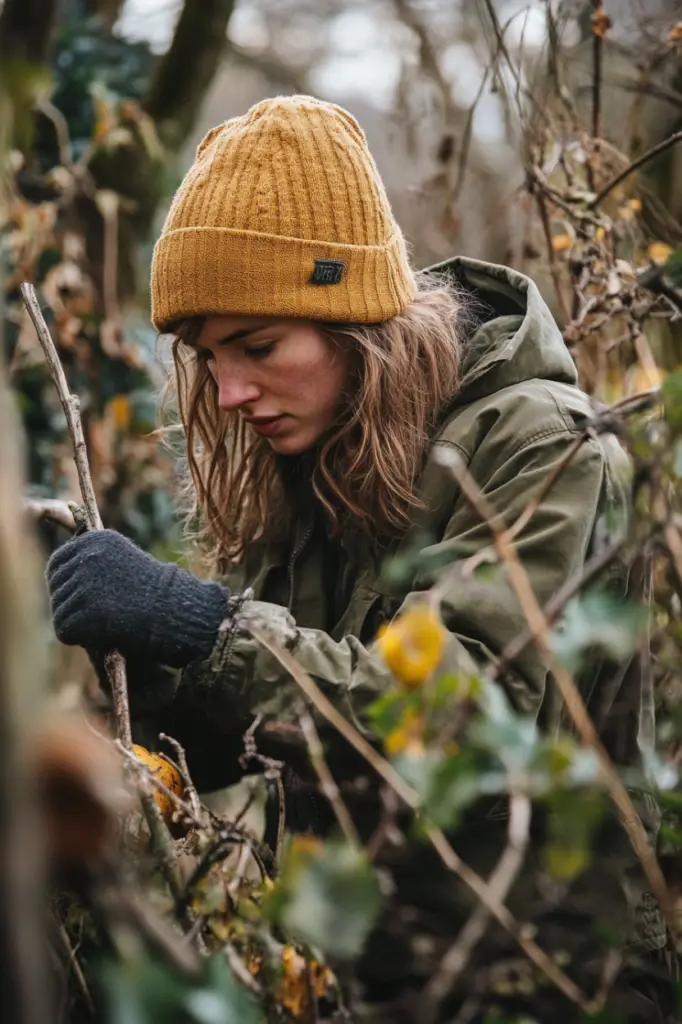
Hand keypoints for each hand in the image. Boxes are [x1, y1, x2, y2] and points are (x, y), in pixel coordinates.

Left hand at [46, 530, 228, 667]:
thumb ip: (92, 561)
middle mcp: (87, 556)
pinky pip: (64, 629)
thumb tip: (56, 576)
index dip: (64, 585)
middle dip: (70, 604)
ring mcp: (84, 584)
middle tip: (94, 615)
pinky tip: (100, 633)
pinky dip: (78, 637)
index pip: (57, 563)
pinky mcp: (84, 611)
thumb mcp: (122, 561)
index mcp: (95, 539)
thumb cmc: (153, 592)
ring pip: (59, 610)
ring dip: (76, 622)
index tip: (78, 598)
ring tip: (104, 623)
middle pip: (55, 588)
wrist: (175, 611)